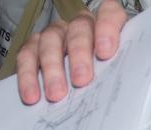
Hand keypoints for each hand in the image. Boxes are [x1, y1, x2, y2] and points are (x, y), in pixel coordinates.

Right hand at [15, 0, 129, 103]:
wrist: (81, 92)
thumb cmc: (105, 78)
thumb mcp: (117, 74)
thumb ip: (119, 72)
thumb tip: (122, 88)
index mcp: (106, 27)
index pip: (109, 14)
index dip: (107, 28)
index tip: (105, 52)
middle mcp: (80, 27)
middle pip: (79, 29)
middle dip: (79, 54)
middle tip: (81, 80)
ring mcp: (57, 35)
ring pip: (51, 40)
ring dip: (52, 69)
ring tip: (56, 94)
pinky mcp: (34, 48)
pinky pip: (27, 56)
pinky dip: (28, 76)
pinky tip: (33, 95)